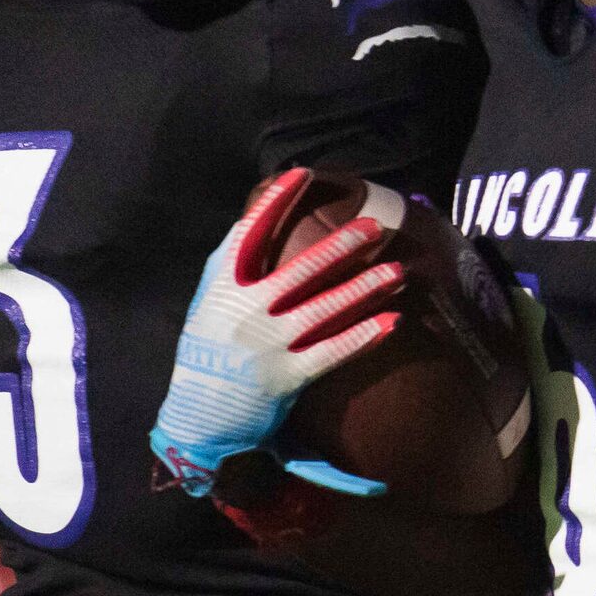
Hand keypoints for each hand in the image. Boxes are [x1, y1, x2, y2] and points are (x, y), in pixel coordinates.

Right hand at [150, 170, 404, 497]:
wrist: (195, 421)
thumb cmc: (204, 358)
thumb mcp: (205, 307)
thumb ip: (229, 270)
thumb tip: (254, 223)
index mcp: (222, 290)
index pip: (248, 236)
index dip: (274, 203)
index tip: (300, 174)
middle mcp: (246, 313)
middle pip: (300, 270)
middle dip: (341, 246)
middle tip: (374, 227)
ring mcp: (268, 345)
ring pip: (325, 308)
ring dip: (365, 287)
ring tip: (399, 271)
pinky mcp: (288, 377)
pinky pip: (333, 351)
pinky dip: (363, 336)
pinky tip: (392, 321)